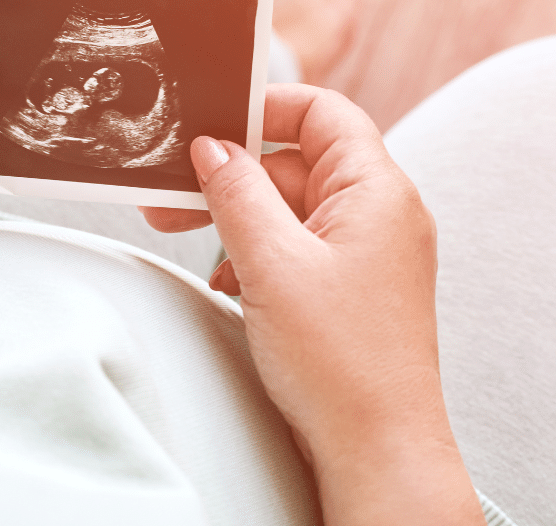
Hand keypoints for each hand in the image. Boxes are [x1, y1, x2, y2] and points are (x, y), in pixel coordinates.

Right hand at [142, 84, 483, 525]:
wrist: (376, 447)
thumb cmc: (343, 364)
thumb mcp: (272, 263)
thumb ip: (237, 194)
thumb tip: (215, 149)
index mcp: (376, 191)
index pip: (322, 112)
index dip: (265, 108)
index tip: (212, 121)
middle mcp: (380, 214)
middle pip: (297, 163)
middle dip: (233, 177)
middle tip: (175, 197)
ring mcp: (368, 252)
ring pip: (292, 209)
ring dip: (240, 221)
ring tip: (197, 246)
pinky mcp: (352, 287)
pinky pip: (299, 248)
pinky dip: (259, 255)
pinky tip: (231, 282)